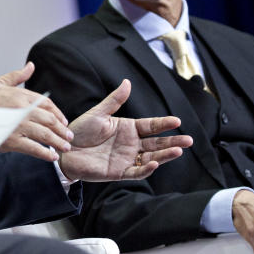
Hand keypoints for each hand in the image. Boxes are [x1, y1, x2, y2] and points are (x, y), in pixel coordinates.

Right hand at [0, 62, 72, 161]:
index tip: (63, 122)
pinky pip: (34, 148)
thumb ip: (17, 76)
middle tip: (69, 138)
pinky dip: (45, 153)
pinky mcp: (11, 140)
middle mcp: (22, 110)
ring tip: (65, 148)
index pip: (47, 105)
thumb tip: (31, 66)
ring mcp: (17, 126)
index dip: (59, 114)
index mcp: (20, 95)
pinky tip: (51, 157)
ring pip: (45, 135)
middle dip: (62, 130)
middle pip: (50, 120)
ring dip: (58, 142)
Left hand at [58, 79, 188, 180]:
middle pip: (156, 143)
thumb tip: (127, 82)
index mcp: (128, 128)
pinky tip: (155, 163)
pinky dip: (146, 168)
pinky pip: (136, 171)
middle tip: (189, 140)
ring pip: (151, 158)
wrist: (65, 151)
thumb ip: (114, 100)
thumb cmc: (80, 131)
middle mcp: (131, 144)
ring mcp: (126, 158)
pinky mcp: (119, 172)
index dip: (164, 124)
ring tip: (178, 151)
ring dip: (165, 156)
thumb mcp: (98, 114)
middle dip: (173, 142)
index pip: (151, 126)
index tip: (177, 121)